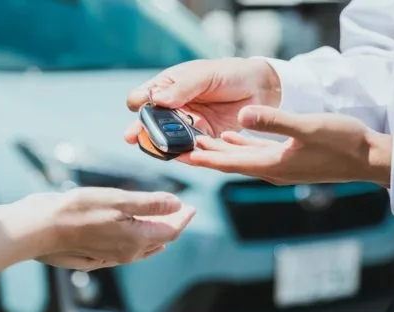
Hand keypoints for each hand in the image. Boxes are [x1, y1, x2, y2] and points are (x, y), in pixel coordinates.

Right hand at [20, 187, 195, 270]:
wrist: (41, 229)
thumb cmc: (78, 210)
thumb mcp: (118, 201)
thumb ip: (151, 204)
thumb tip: (177, 205)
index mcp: (136, 239)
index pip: (170, 231)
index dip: (183, 218)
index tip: (192, 208)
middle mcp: (128, 253)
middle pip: (159, 240)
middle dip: (172, 225)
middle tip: (182, 212)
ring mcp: (112, 257)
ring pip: (144, 247)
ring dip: (156, 234)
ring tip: (163, 222)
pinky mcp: (98, 256)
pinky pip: (128, 250)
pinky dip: (139, 240)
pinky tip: (135, 234)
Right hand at [124, 58, 280, 142]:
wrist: (260, 88)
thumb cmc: (229, 73)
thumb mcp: (204, 75)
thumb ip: (182, 87)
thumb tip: (157, 99)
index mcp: (167, 87)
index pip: (142, 97)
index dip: (139, 103)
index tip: (141, 106)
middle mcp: (172, 108)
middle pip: (149, 123)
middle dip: (140, 130)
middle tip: (133, 136)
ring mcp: (186, 125)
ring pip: (166, 139)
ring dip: (160, 144)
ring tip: (156, 148)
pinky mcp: (202, 139)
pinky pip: (189, 149)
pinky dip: (183, 153)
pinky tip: (179, 155)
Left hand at [178, 105, 391, 186]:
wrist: (369, 158)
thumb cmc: (342, 142)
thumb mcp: (307, 127)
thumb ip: (274, 122)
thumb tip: (241, 117)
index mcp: (271, 165)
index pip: (227, 164)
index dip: (203, 160)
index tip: (180, 157)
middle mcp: (271, 170)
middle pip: (229, 163)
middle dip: (205, 157)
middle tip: (180, 148)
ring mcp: (280, 166)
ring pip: (240, 159)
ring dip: (220, 152)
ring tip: (198, 142)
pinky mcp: (288, 159)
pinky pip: (256, 154)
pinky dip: (240, 146)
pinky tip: (232, 136)